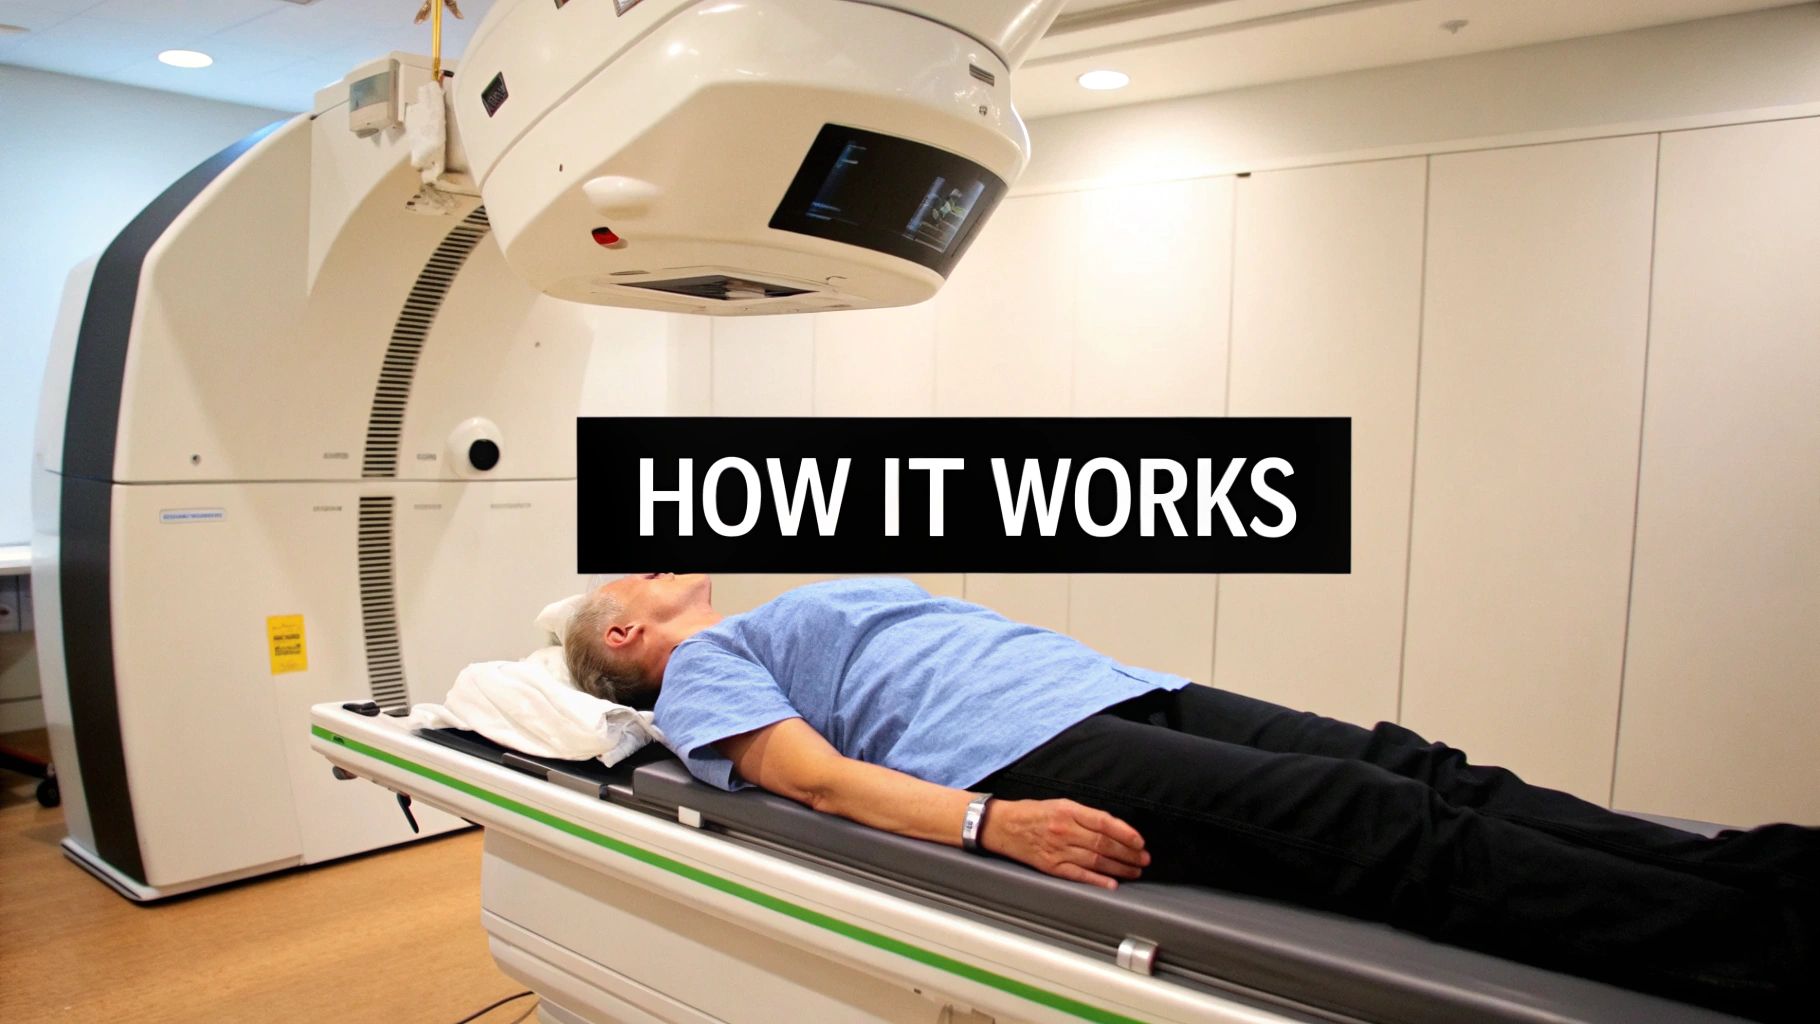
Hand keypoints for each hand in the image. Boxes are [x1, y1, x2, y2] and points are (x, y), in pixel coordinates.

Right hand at [978, 798, 1149, 888]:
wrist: (1000, 825)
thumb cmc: (1031, 812)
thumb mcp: (1059, 803)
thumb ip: (1084, 815)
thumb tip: (1113, 828)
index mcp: (1068, 810)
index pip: (1105, 823)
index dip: (1126, 833)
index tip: (1140, 842)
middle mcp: (1064, 830)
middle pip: (1104, 844)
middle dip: (1128, 854)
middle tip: (1143, 860)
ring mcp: (1057, 849)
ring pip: (1095, 860)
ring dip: (1119, 868)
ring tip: (1134, 872)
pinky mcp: (1050, 866)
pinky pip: (1078, 875)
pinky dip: (1096, 881)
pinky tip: (1111, 884)